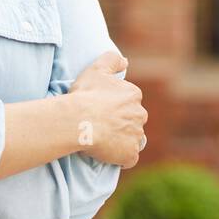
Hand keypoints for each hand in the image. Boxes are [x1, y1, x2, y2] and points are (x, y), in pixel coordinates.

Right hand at [66, 51, 146, 167]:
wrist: (78, 120)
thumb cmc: (85, 95)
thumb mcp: (96, 69)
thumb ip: (112, 60)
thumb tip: (125, 61)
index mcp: (134, 95)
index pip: (130, 103)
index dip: (116, 108)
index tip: (102, 111)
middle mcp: (140, 114)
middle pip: (133, 121)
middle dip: (122, 125)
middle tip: (101, 127)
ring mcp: (136, 135)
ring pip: (132, 140)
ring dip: (121, 141)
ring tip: (102, 141)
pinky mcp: (130, 153)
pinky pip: (129, 159)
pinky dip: (121, 158)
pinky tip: (107, 155)